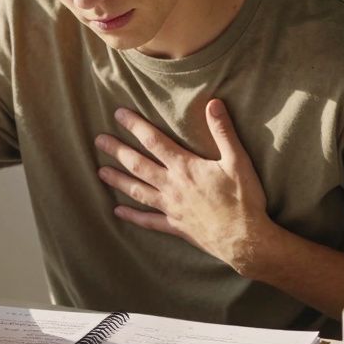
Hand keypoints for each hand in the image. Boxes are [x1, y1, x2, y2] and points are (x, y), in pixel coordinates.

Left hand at [95, 100, 270, 272]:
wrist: (245, 239)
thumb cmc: (244, 199)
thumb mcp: (238, 161)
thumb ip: (223, 131)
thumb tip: (213, 103)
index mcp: (185, 167)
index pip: (154, 141)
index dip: (135, 126)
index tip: (118, 114)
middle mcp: (172, 186)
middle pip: (138, 165)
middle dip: (117, 151)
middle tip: (98, 140)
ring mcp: (171, 208)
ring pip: (137, 191)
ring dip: (118, 180)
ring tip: (100, 172)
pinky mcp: (175, 226)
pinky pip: (148, 221)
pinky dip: (132, 216)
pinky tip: (117, 211)